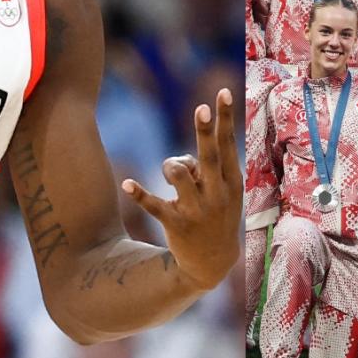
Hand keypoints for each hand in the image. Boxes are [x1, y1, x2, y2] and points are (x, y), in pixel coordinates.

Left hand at [121, 89, 240, 291]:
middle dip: (204, 131)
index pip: (228, 144)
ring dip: (169, 166)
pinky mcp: (176, 224)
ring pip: (177, 174)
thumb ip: (206, 168)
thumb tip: (182, 158)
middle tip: (200, 108)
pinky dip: (139, 194)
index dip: (225, 118)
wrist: (212, 264)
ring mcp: (197, 210)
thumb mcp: (223, 193)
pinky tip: (126, 185)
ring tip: (169, 176)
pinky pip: (154, 205)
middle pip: (208, 156)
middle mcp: (216, 194)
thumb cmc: (217, 217)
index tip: (222, 93)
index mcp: (231, 182)